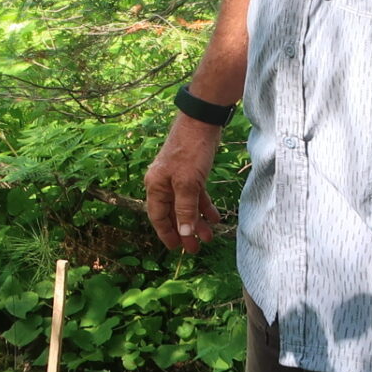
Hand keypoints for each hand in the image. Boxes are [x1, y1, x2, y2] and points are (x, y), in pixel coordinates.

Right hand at [142, 115, 224, 253]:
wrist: (202, 122)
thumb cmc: (190, 151)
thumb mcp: (188, 184)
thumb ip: (185, 209)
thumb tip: (185, 233)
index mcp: (156, 186)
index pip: (158, 217)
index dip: (167, 234)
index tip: (177, 249)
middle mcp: (163, 183)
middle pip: (173, 213)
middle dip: (185, 231)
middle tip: (196, 248)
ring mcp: (178, 177)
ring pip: (186, 206)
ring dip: (197, 221)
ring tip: (209, 237)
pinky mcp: (191, 172)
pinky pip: (195, 195)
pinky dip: (204, 206)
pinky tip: (215, 217)